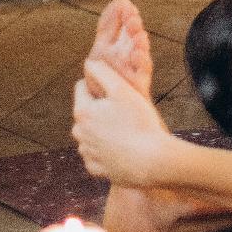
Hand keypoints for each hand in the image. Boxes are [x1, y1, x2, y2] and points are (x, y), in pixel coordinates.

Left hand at [71, 58, 173, 188]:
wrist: (151, 161)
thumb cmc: (139, 122)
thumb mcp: (122, 90)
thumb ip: (103, 72)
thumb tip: (89, 63)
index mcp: (82, 112)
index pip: (81, 87)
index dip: (99, 84)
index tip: (116, 90)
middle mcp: (79, 133)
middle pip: (85, 111)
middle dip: (99, 108)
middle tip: (124, 110)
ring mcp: (86, 152)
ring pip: (90, 133)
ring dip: (102, 129)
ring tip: (126, 130)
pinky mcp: (96, 168)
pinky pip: (97, 153)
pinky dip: (106, 150)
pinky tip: (123, 147)